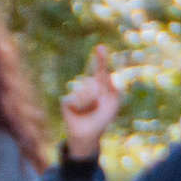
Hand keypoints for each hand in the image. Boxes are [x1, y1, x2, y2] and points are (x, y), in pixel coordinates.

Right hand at [61, 46, 121, 160]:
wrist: (89, 133)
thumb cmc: (103, 118)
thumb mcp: (113, 104)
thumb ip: (113, 89)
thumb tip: (108, 78)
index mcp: (99, 85)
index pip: (100, 70)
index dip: (100, 59)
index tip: (101, 47)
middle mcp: (87, 86)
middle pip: (92, 83)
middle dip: (96, 96)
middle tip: (97, 106)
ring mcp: (75, 92)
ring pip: (82, 91)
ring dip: (88, 103)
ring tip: (88, 110)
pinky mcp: (66, 100)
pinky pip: (72, 98)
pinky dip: (78, 107)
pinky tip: (78, 111)